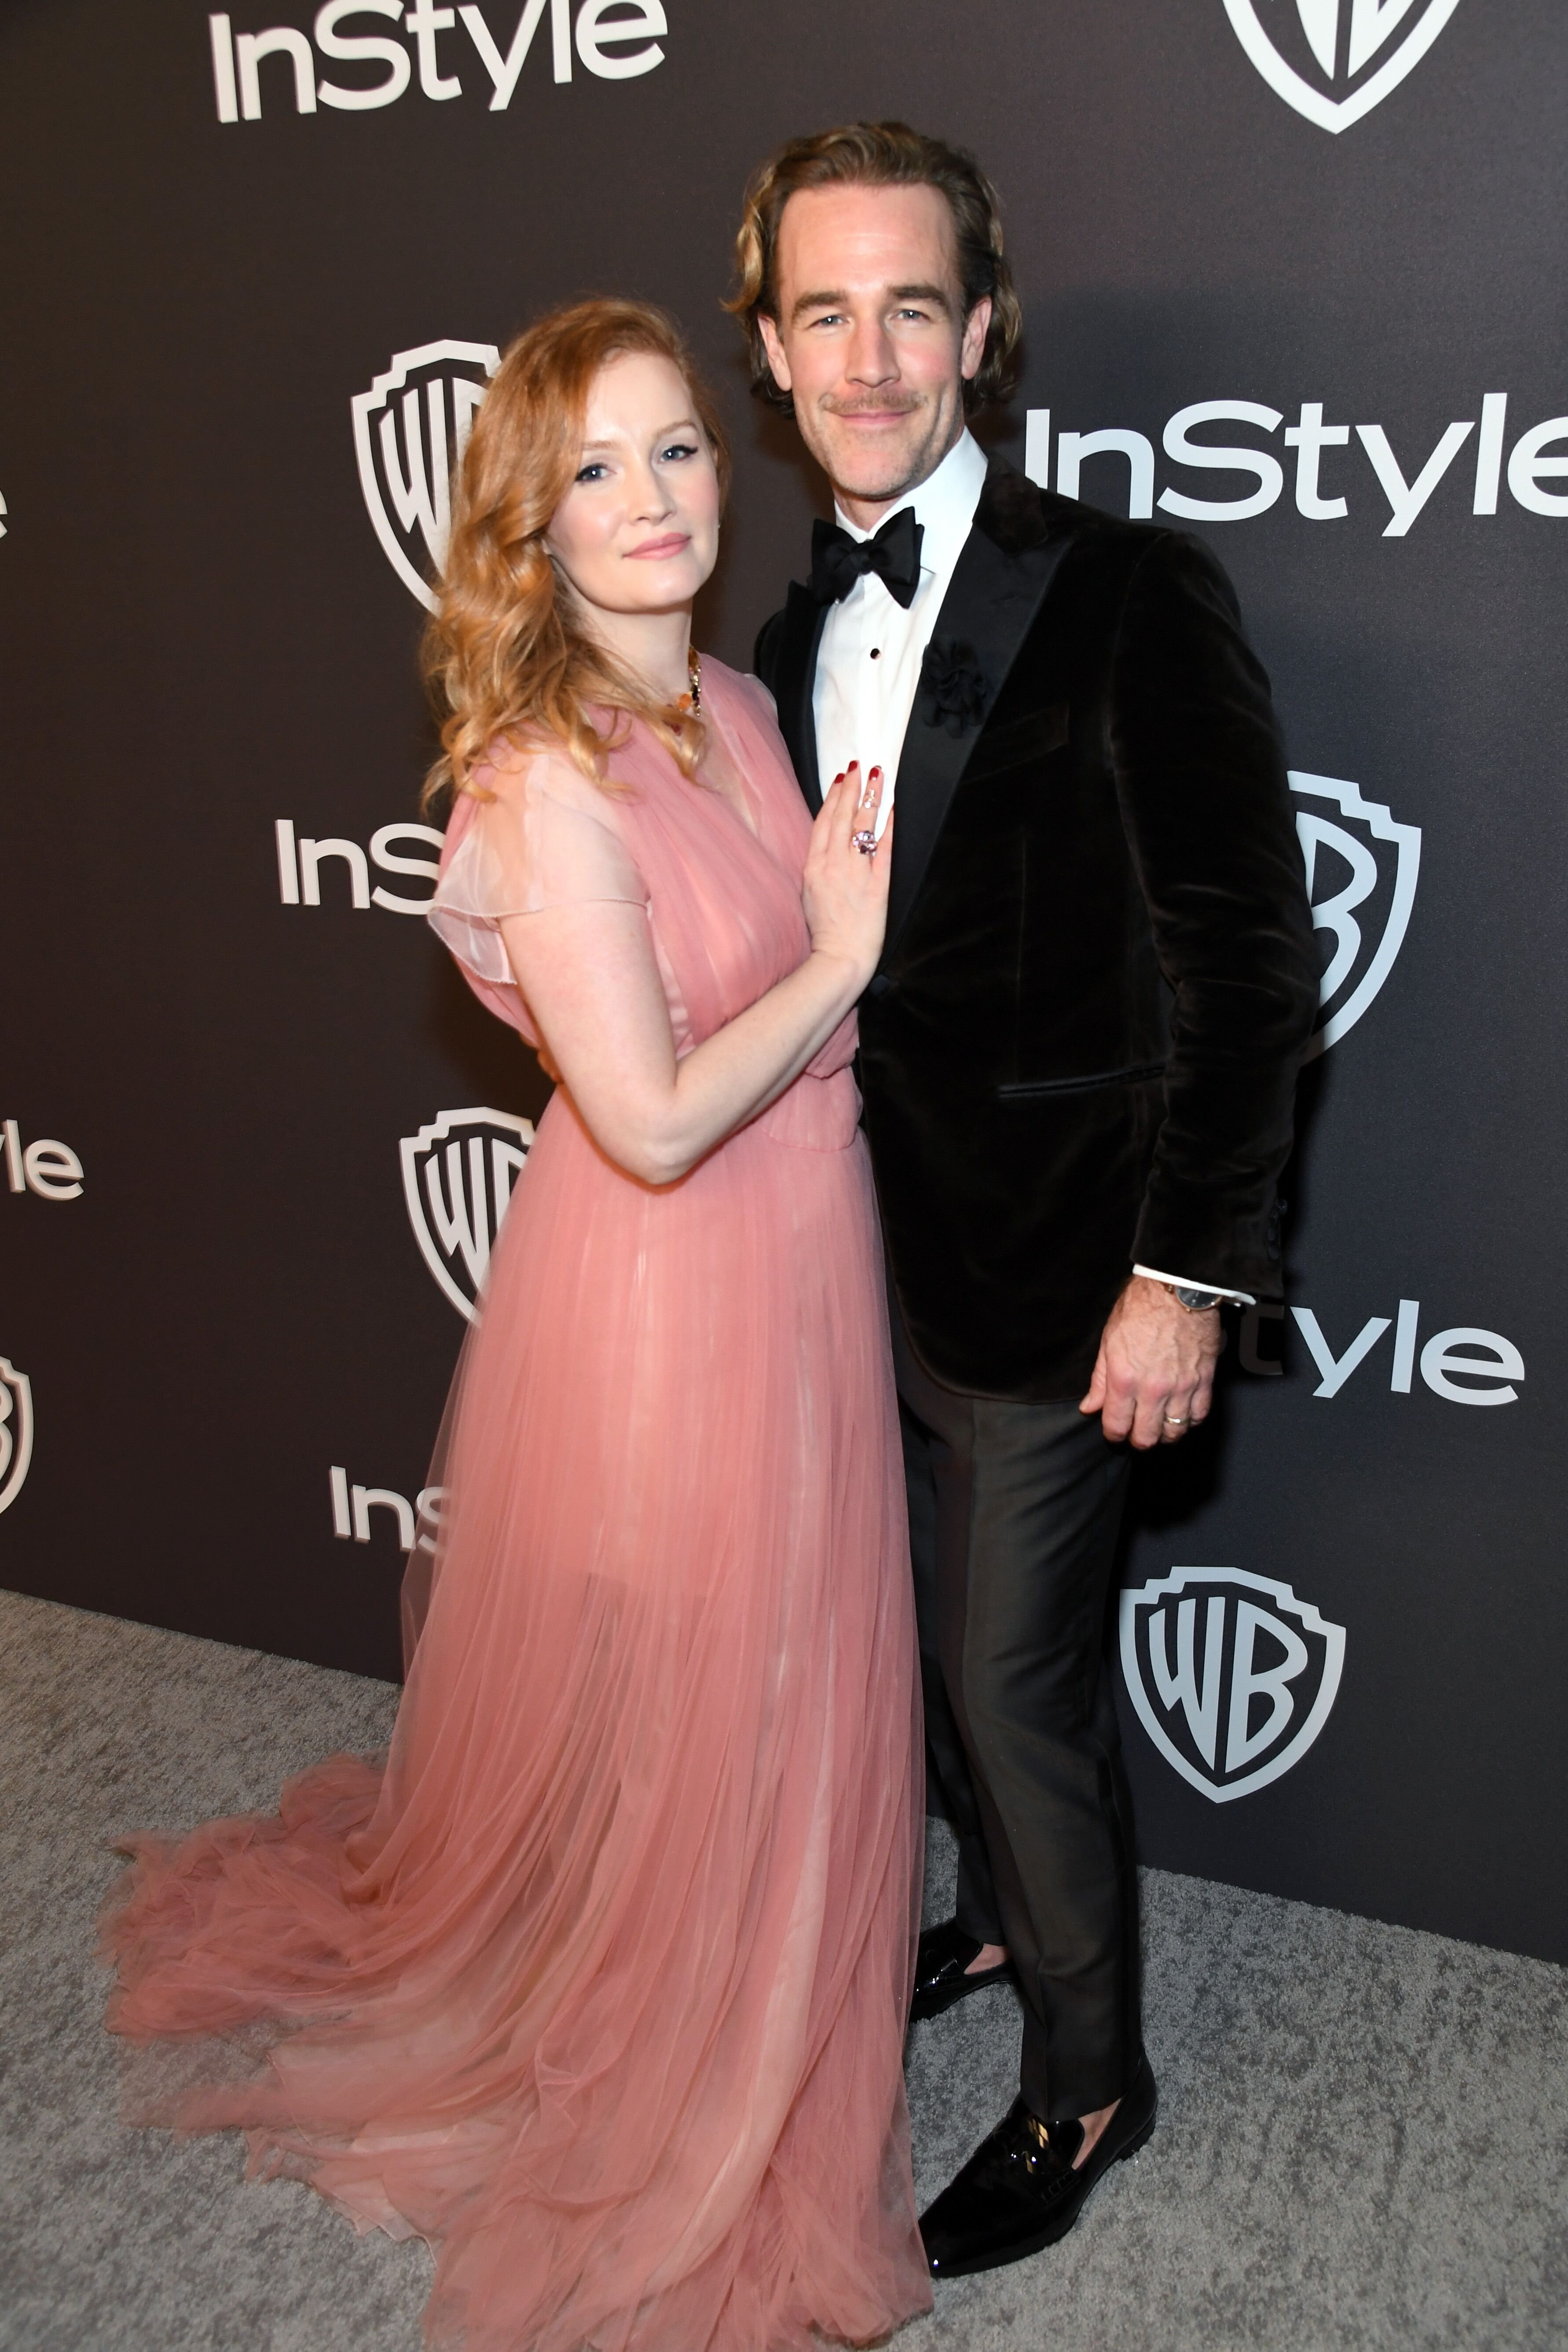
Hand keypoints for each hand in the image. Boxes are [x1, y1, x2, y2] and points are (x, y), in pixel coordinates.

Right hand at [801, 763, 892, 993]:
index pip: (823, 823)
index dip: (832, 798)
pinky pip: (883, 849)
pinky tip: (893, 808)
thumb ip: (816, 868)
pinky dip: (888, 826)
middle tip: (860, 766)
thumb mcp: (809, 895)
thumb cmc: (825, 932)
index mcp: (813, 868)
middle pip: (841, 817)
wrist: (838, 958)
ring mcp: (855, 873)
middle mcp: (832, 865)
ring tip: (877, 776)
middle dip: (851, 789)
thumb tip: (824, 847)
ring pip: (861, 826)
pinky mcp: (877, 884)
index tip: (840, 779)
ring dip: (870, 798)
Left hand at [1079, 1275, 1222, 1447]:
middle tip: (1136, 1434)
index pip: (1117, 1426)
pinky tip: (1182, 1416)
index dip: (1113, 1435)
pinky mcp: (1204, 1380)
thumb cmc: (1141, 1309)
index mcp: (1124, 1380)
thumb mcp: (1109, 1342)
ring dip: (1164, 1435)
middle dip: (1138, 1440)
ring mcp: (1182, 1387)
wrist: (1178, 1289)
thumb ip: (1100, 1380)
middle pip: (1147, 1437)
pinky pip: (1199, 1415)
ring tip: (1158, 1427)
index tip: (1114, 1433)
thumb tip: (1090, 1407)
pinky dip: (1190, 1421)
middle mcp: (1153, 1389)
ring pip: (1174, 1432)